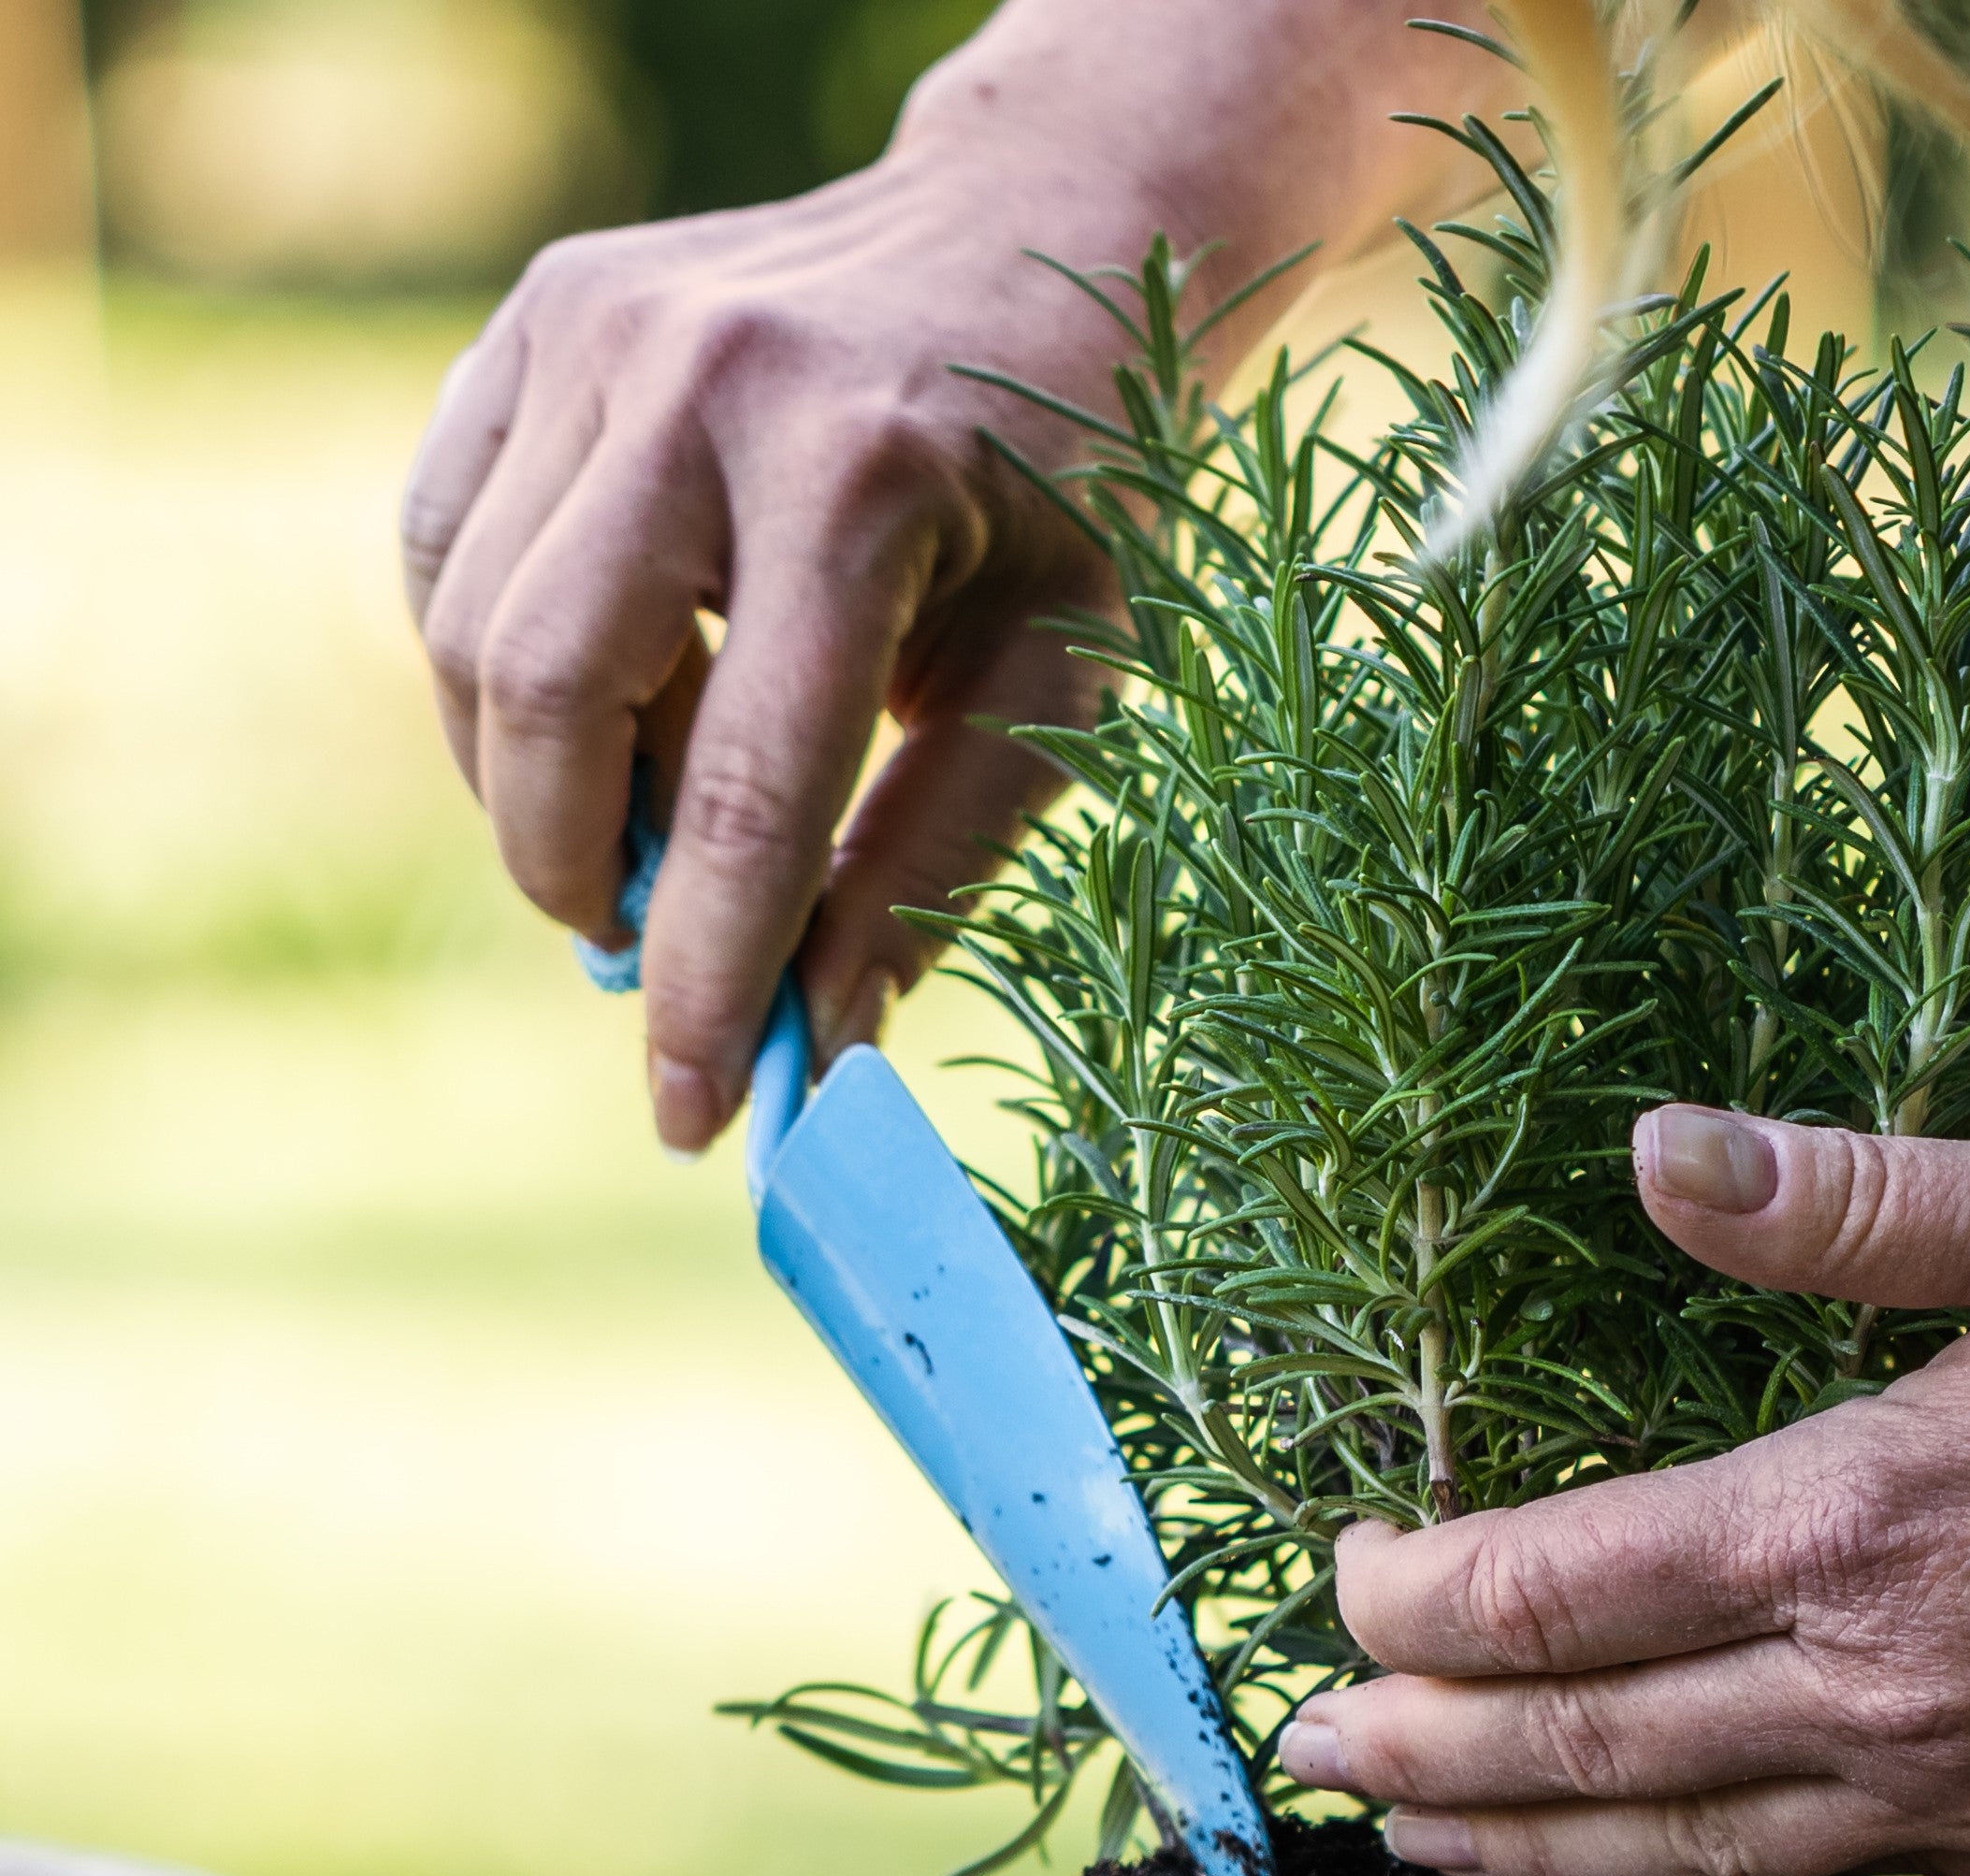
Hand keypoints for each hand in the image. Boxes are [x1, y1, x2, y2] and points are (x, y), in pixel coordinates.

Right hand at [401, 0, 1462, 1150]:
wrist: (1052, 231)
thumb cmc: (1084, 480)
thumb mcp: (1067, 681)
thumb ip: (933, 862)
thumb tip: (822, 1041)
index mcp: (860, 481)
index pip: (749, 792)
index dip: (711, 977)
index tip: (697, 1115)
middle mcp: (698, 384)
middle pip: (551, 704)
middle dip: (584, 878)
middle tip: (650, 960)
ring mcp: (593, 331)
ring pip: (471, 635)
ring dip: (540, 785)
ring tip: (661, 825)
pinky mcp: (539, 318)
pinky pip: (448, 548)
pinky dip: (500, 673)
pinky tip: (615, 710)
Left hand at [1287, 1107, 1969, 1875]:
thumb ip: (1856, 1202)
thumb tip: (1658, 1152)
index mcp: (1869, 1518)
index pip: (1561, 1588)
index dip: (1420, 1598)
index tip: (1345, 1581)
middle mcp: (1893, 1686)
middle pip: (1584, 1748)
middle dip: (1420, 1748)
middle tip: (1309, 1751)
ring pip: (1689, 1851)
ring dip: (1526, 1846)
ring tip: (1415, 1842)